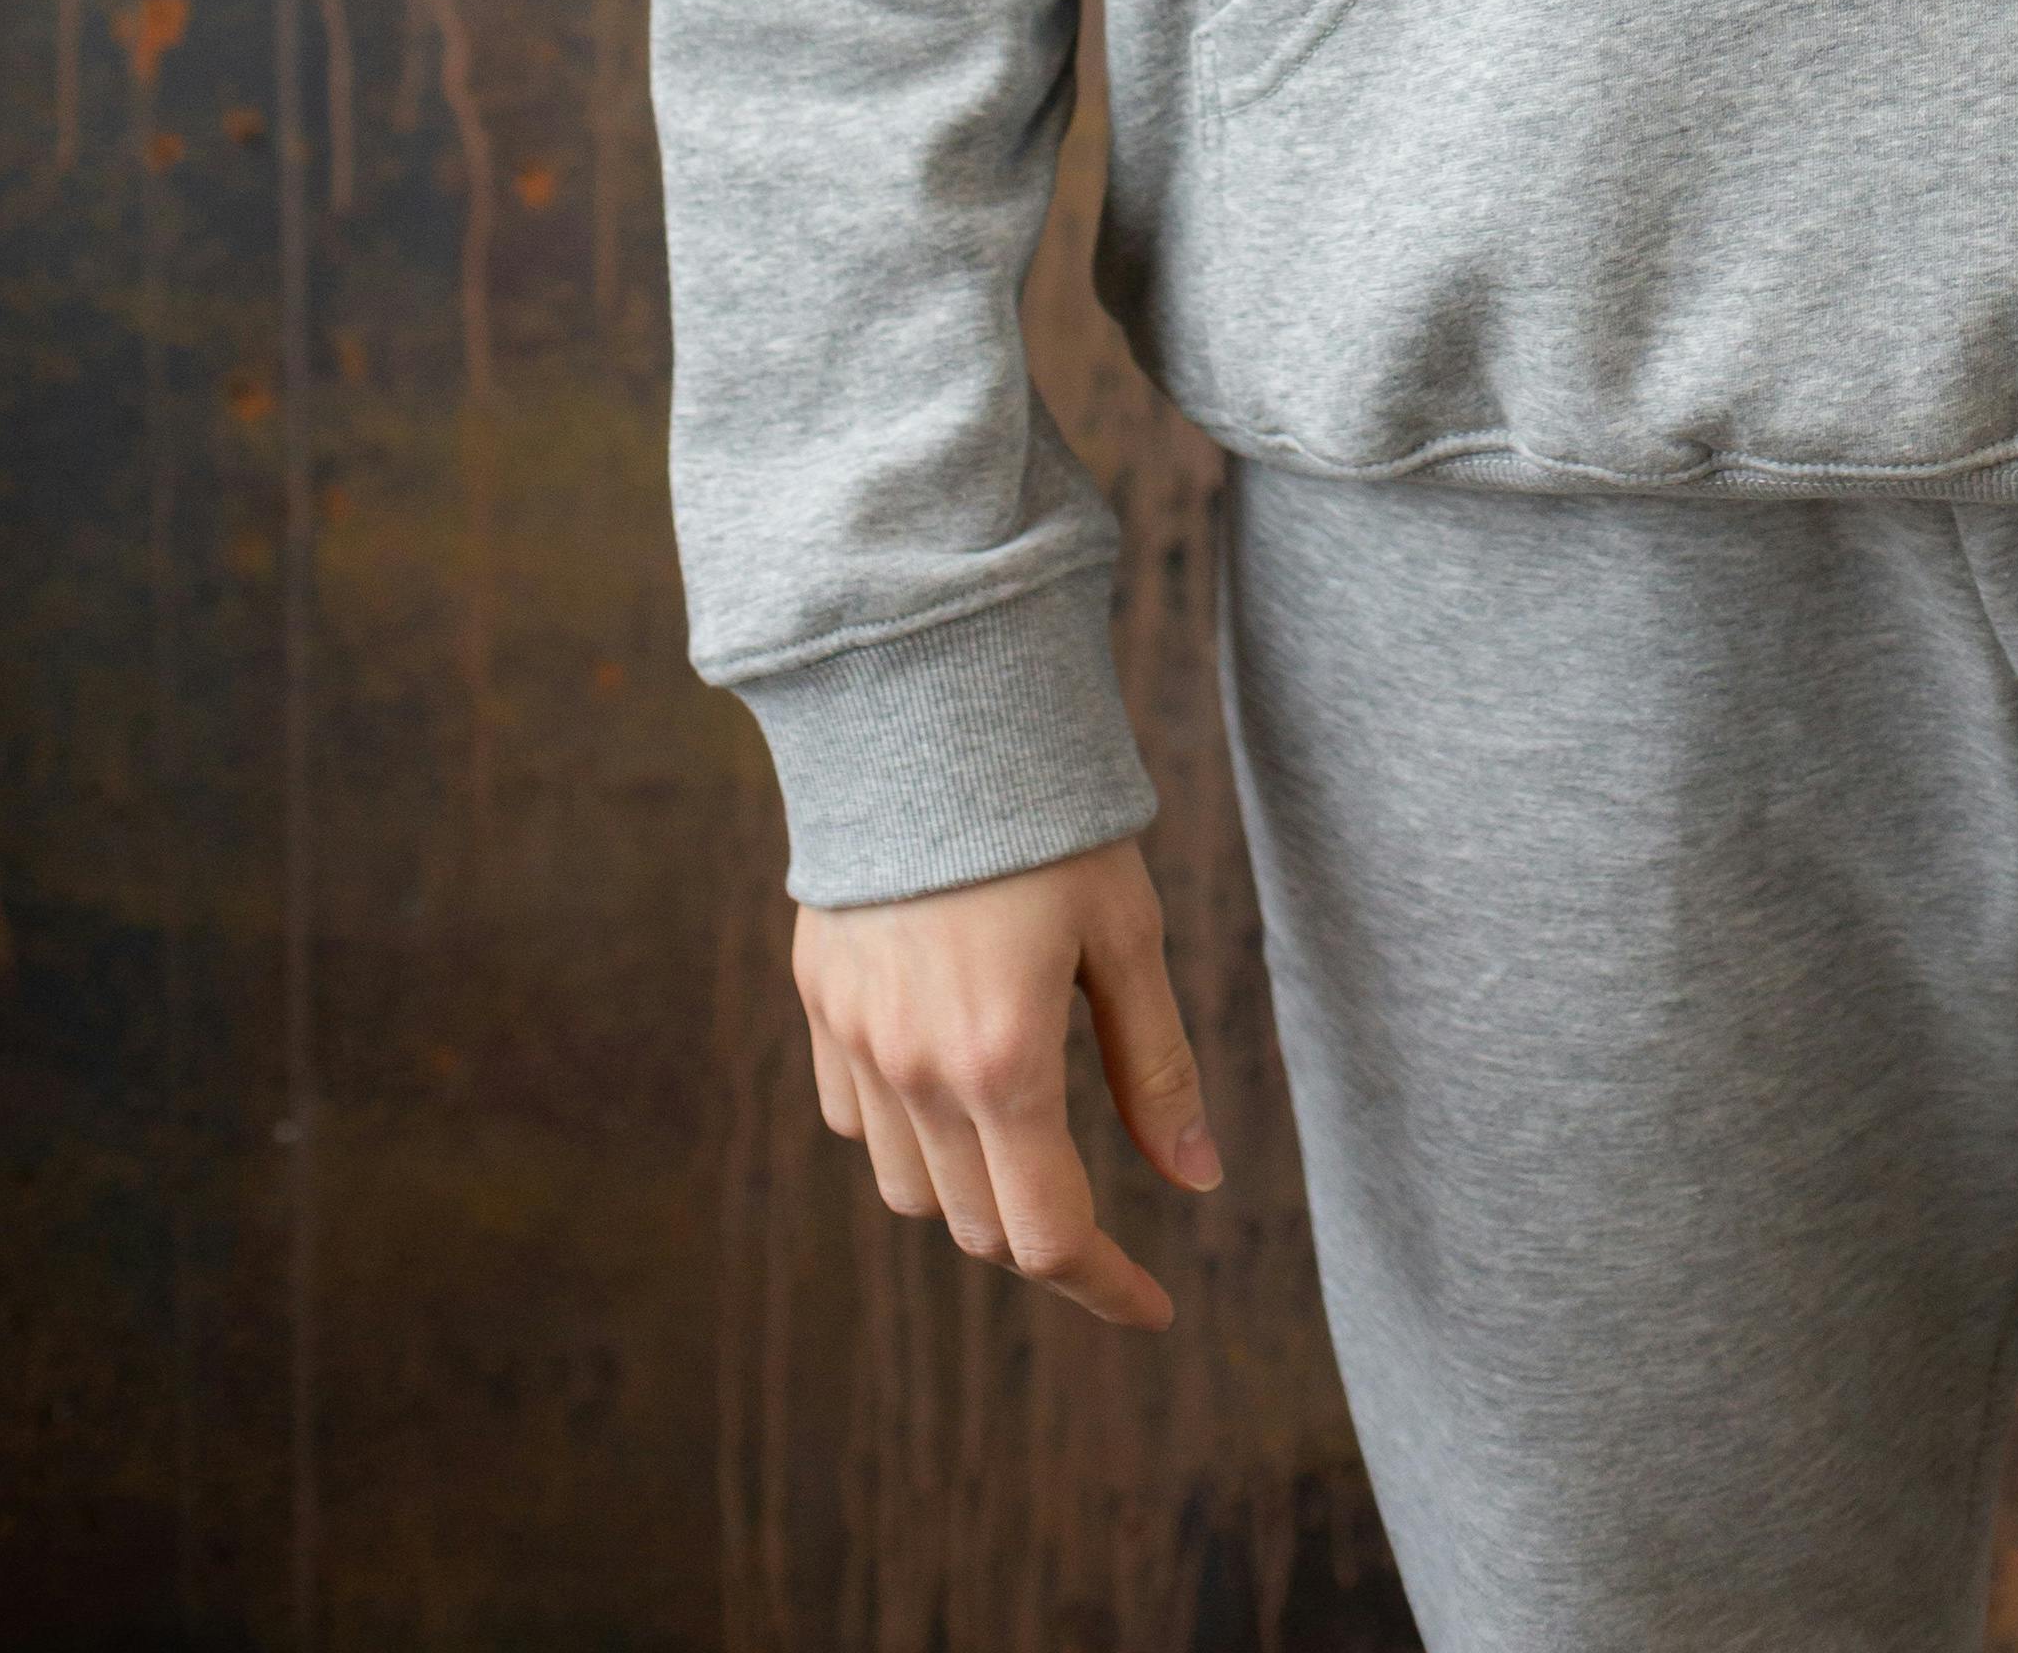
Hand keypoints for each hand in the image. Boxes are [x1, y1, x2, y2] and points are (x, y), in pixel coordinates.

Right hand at [794, 838, 1220, 1335]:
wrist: (928, 713)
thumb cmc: (1049, 818)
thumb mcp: (1128, 934)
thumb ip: (1158, 1067)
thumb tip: (1197, 1181)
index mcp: (1004, 1061)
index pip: (1048, 1235)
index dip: (1105, 1285)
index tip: (1154, 1303)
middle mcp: (917, 1070)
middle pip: (978, 1225)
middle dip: (1047, 1238)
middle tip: (1102, 1219)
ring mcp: (856, 1040)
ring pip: (909, 1186)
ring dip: (971, 1191)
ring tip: (1027, 1139)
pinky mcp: (820, 1002)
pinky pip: (855, 1117)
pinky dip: (904, 1131)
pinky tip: (950, 1081)